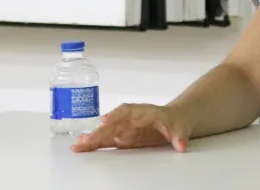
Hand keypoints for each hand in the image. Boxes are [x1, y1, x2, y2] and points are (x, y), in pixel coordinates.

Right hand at [70, 103, 190, 152]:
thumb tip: (181, 145)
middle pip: (113, 122)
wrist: (176, 121)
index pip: (129, 110)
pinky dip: (95, 144)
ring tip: (77, 145)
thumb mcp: (182, 128)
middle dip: (99, 130)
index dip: (116, 115)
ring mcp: (126, 128)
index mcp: (145, 112)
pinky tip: (82, 148)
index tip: (106, 120)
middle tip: (86, 139)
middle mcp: (132, 118)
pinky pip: (106, 140)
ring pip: (106, 132)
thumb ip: (180, 136)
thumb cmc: (177, 121)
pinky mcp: (123, 137)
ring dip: (92, 138)